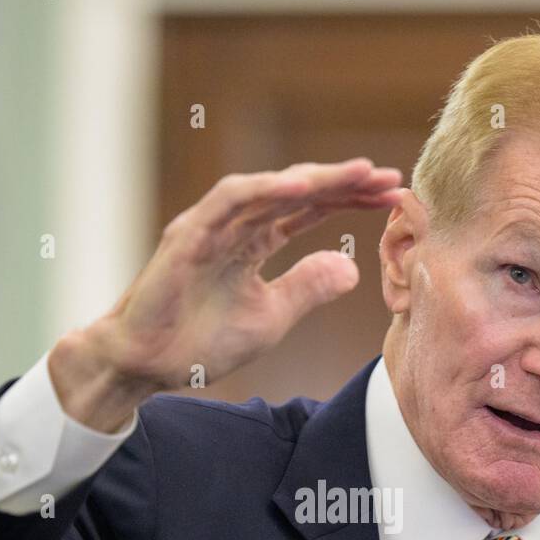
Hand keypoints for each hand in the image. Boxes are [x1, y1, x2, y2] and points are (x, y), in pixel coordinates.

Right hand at [48, 158, 405, 431]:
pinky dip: (265, 190)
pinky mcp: (187, 235)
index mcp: (253, 242)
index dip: (350, 201)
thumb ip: (307, 288)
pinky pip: (229, 203)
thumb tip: (351, 268)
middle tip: (388, 177)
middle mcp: (234, 226)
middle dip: (343, 183)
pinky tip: (302, 187)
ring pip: (268, 189)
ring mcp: (210, 226)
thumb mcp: (271, 317)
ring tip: (357, 175)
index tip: (393, 197)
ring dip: (314, 179)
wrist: (146, 365)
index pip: (309, 210)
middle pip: (296, 193)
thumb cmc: (199, 341)